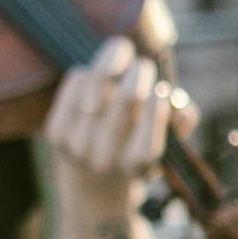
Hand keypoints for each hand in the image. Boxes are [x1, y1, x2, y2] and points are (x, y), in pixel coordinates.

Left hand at [40, 40, 166, 204]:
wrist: (91, 182)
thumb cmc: (137, 148)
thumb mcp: (164, 144)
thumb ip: (181, 124)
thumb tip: (181, 107)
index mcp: (136, 168)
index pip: (148, 145)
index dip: (156, 113)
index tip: (161, 91)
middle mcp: (105, 160)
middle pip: (127, 101)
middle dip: (140, 74)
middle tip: (143, 66)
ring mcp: (77, 146)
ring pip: (98, 83)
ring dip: (113, 63)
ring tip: (121, 56)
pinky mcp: (56, 132)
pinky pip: (75, 82)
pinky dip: (87, 72)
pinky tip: (93, 76)